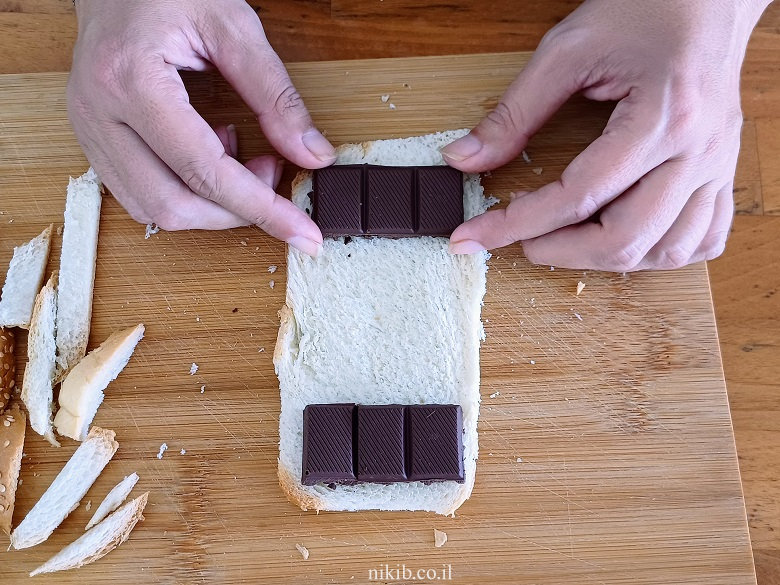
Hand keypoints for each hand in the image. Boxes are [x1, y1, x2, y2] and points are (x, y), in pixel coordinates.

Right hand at [68, 0, 335, 255]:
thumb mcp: (234, 27)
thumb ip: (276, 95)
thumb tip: (312, 155)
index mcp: (132, 80)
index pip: (205, 171)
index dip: (262, 209)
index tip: (303, 232)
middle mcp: (100, 113)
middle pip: (174, 206)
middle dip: (236, 211)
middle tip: (273, 172)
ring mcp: (89, 130)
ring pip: (153, 210)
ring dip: (210, 204)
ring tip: (238, 155)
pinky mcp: (92, 140)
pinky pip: (139, 195)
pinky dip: (185, 192)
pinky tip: (206, 155)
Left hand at [443, 0, 770, 270]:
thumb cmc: (644, 10)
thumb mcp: (566, 52)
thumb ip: (513, 113)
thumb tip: (464, 159)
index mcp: (662, 116)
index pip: (578, 196)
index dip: (515, 224)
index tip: (473, 236)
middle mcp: (698, 151)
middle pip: (625, 240)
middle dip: (559, 252)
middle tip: (521, 241)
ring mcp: (717, 166)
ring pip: (666, 251)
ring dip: (606, 260)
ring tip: (565, 241)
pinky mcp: (723, 172)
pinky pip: (705, 239)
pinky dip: (660, 253)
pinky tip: (628, 240)